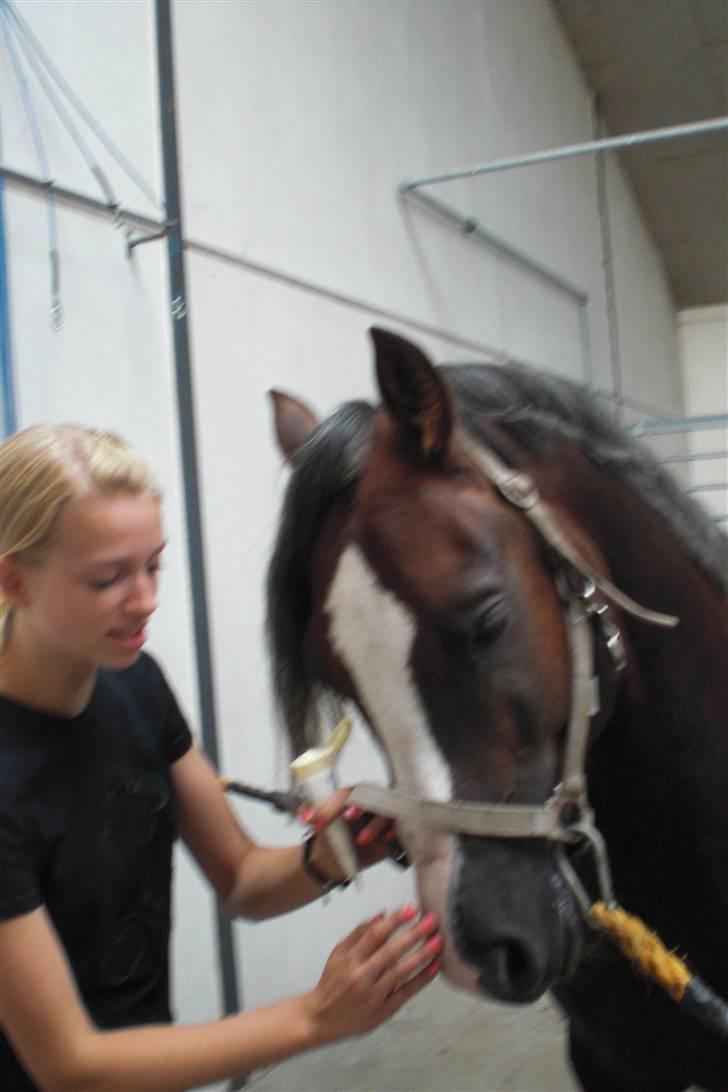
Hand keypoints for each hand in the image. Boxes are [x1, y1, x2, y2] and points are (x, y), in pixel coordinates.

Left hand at [300, 788, 405, 874]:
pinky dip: (394, 831)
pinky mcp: (394, 829)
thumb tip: (305, 814)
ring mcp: (383, 815)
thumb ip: (309, 813)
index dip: (333, 806)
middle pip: (369, 797)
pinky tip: (386, 838)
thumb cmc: (331, 833)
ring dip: (374, 824)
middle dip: (361, 806)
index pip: (344, 795)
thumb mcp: (318, 822)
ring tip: (360, 840)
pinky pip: (399, 825)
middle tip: (348, 817)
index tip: (319, 822)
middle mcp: (370, 802)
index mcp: (351, 795)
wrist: (338, 855)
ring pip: (385, 811)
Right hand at [304, 904, 440, 1043]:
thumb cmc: (332, 982)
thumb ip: (359, 932)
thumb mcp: (338, 953)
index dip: (395, 920)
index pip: (375, 934)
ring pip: (401, 972)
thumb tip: (382, 914)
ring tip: (438, 942)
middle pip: (391, 952)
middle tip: (432, 921)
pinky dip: (421, 979)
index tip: (411, 908)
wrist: (322, 1018)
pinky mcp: (383, 1011)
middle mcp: (361, 976)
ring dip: (422, 955)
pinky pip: (406, 993)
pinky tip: (434, 967)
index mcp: (350, 959)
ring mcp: (373, 995)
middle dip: (414, 934)